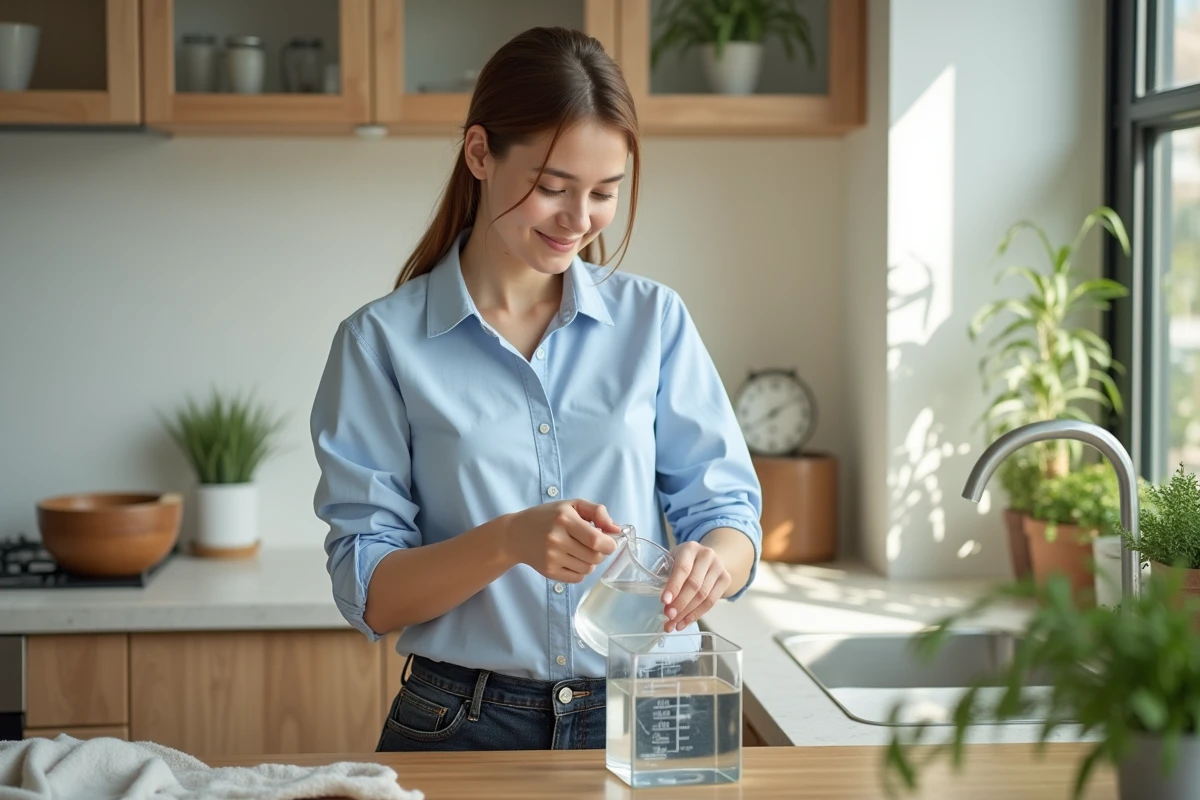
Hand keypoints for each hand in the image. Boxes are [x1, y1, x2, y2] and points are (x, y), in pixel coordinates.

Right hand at [503, 499, 622, 582]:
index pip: (595, 540)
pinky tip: (572, 559)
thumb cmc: (547, 517)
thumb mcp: (571, 505)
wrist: (515, 534)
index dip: (609, 543)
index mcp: (563, 519)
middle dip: (601, 552)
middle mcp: (556, 539)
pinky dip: (581, 570)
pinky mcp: (549, 572)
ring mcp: (551, 558)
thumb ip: (597, 512)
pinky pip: (578, 578)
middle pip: (595, 556)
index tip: (609, 541)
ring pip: (588, 568)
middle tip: (594, 545)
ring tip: (580, 550)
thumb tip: (617, 529)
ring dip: (591, 561)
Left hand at [660, 542, 730, 631]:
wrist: (708, 557)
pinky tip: (685, 622)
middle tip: (668, 617)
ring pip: (703, 596)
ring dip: (687, 613)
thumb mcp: (674, 559)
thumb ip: (666, 574)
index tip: (664, 602)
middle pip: (694, 585)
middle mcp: (707, 555)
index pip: (682, 569)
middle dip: (680, 604)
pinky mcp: (726, 579)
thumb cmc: (685, 561)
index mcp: (690, 548)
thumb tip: (662, 602)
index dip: (674, 586)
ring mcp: (719, 567)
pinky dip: (697, 614)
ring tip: (674, 624)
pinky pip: (711, 602)